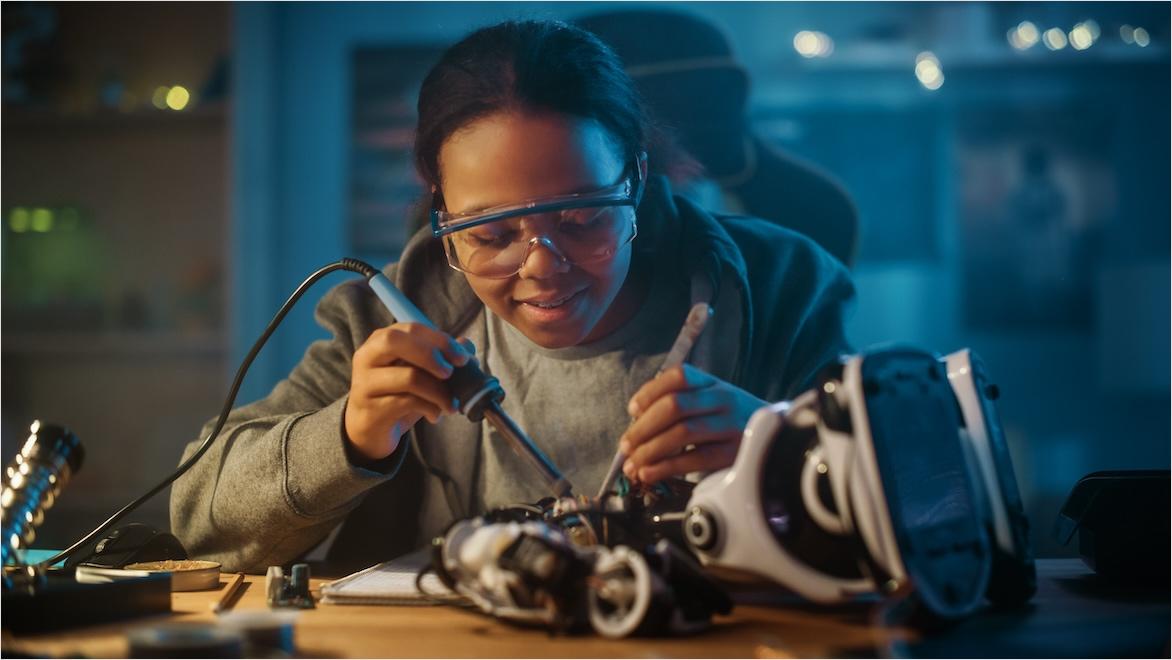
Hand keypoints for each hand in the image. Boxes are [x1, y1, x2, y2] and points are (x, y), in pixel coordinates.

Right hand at [344, 323, 474, 460]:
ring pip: (408, 377)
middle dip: (430, 355)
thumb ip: (442, 357)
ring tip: (451, 405)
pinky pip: (406, 403)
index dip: (440, 340)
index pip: (411, 330)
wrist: (371, 429)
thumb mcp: (420, 373)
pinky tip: (435, 416)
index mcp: (381, 340)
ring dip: (439, 392)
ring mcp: (365, 383)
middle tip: (450, 373)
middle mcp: (367, 357)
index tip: (462, 358)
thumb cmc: (398, 395)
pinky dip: (429, 408)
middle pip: (395, 342)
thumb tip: (466, 345)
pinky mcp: (370, 408)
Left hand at [619, 364, 765, 483]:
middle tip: (626, 446)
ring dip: (650, 451)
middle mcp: (723, 399)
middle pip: (675, 406)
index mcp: (713, 383)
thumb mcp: (710, 402)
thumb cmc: (731, 421)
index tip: (632, 409)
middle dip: (643, 428)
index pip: (678, 376)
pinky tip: (650, 474)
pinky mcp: (733, 454)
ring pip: (682, 433)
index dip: (650, 391)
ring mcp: (730, 426)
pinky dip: (666, 468)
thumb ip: (679, 405)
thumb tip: (636, 424)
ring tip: (633, 465)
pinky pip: (694, 460)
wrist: (778, 438)